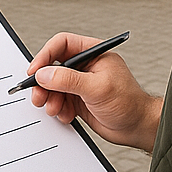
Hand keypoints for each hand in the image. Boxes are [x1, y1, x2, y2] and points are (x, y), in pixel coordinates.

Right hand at [27, 33, 161, 152]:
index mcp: (93, 53)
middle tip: (39, 95)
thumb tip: (45, 74)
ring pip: (53, 86)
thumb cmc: (129, 103)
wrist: (137, 128)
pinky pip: (59, 101)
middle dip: (44, 83)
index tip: (34, 70)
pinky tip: (67, 115)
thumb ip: (69, 80)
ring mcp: (81, 83)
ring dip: (50, 98)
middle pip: (53, 66)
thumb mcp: (97, 88)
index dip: (45, 55)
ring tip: (54, 108)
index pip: (62, 44)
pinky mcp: (78, 100)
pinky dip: (58, 109)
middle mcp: (85, 66)